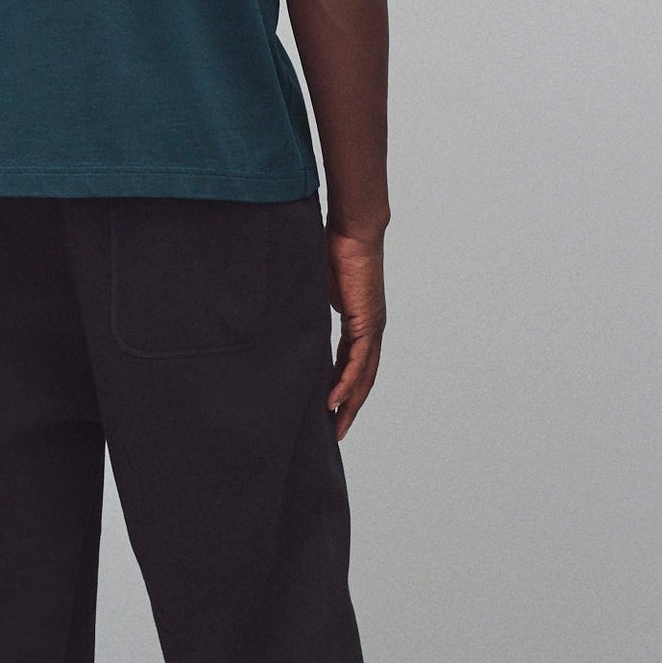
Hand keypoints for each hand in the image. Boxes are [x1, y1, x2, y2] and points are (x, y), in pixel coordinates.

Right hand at [325, 230, 385, 439]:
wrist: (353, 231)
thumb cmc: (335, 250)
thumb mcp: (317, 288)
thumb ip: (310, 308)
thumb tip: (289, 318)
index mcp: (360, 322)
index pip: (353, 363)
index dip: (343, 387)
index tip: (329, 408)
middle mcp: (370, 328)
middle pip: (363, 377)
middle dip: (350, 406)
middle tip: (336, 431)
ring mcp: (372, 326)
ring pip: (364, 374)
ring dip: (350, 402)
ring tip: (336, 425)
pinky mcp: (368, 322)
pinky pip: (358, 361)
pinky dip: (347, 382)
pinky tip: (335, 400)